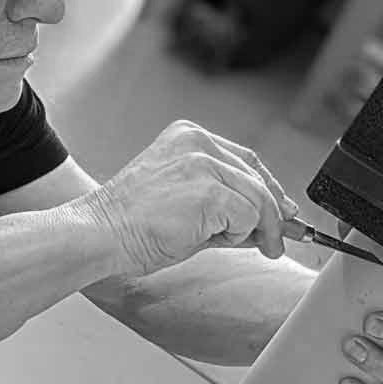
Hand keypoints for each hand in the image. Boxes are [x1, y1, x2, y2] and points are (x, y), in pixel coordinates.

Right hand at [80, 121, 298, 276]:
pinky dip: (237, 237)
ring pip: (257, 200)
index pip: (244, 160)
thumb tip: (264, 226)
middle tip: (276, 242)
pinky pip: (247, 218)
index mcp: (188, 138)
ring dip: (252, 230)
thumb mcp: (184, 204)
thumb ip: (224, 207)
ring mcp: (204, 164)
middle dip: (273, 213)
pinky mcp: (209, 192)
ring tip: (230, 245)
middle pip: (257, 177)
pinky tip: (209, 241)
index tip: (282, 211)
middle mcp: (198, 143)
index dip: (267, 188)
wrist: (101, 234)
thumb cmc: (130, 224)